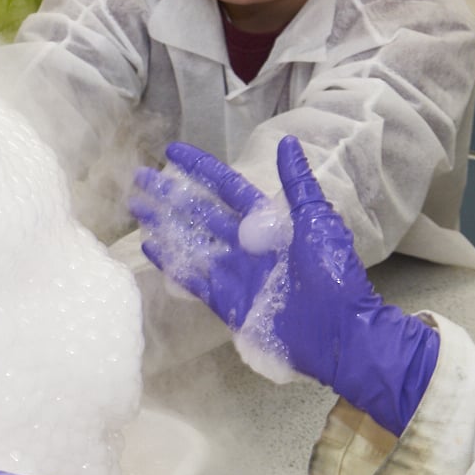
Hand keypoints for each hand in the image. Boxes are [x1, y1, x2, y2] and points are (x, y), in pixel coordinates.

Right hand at [133, 136, 439, 434]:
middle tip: (139, 178)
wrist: (339, 333)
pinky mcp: (226, 300)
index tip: (172, 151)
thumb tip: (288, 142)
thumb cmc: (333, 275)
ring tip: (135, 208)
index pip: (227, 188)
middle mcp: (247, 244)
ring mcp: (234, 272)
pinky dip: (170, 262)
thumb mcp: (317, 222)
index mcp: (269, 222)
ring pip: (190, 241)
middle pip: (200, 212)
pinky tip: (149, 246)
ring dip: (163, 223)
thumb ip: (297, 183)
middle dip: (170, 195)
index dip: (200, 169)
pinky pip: (192, 277)